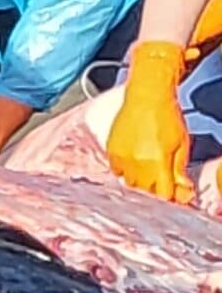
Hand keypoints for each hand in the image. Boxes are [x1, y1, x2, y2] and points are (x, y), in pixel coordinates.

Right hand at [108, 40, 195, 203]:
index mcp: (156, 162)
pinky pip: (118, 172)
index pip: (163, 195)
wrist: (146, 95)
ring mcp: (121, 159)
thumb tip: (182, 191)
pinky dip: (127, 171)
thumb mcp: (181, 144)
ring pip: (130, 185)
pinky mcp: (111, 152)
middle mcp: (136, 164)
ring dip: (141, 182)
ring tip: (150, 168)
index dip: (170, 198)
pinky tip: (136, 160)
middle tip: (164, 181)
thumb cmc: (166, 115)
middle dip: (156, 190)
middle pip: (145, 193)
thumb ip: (179, 170)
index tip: (175, 195)